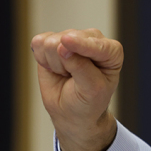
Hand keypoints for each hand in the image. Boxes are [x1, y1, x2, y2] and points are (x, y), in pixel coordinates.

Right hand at [31, 28, 122, 150]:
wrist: (71, 112)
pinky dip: (43, 60)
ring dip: (55, 64)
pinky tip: (55, 68)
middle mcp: (92, 40)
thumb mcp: (91, 88)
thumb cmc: (88, 101)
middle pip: (69, 39)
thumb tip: (62, 45)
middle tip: (74, 78)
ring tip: (66, 74)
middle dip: (65, 62)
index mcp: (111, 51)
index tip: (66, 42)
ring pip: (51, 42)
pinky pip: (38, 43)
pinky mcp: (52, 41)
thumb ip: (80, 66)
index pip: (98, 43)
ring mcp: (71, 39)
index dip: (81, 44)